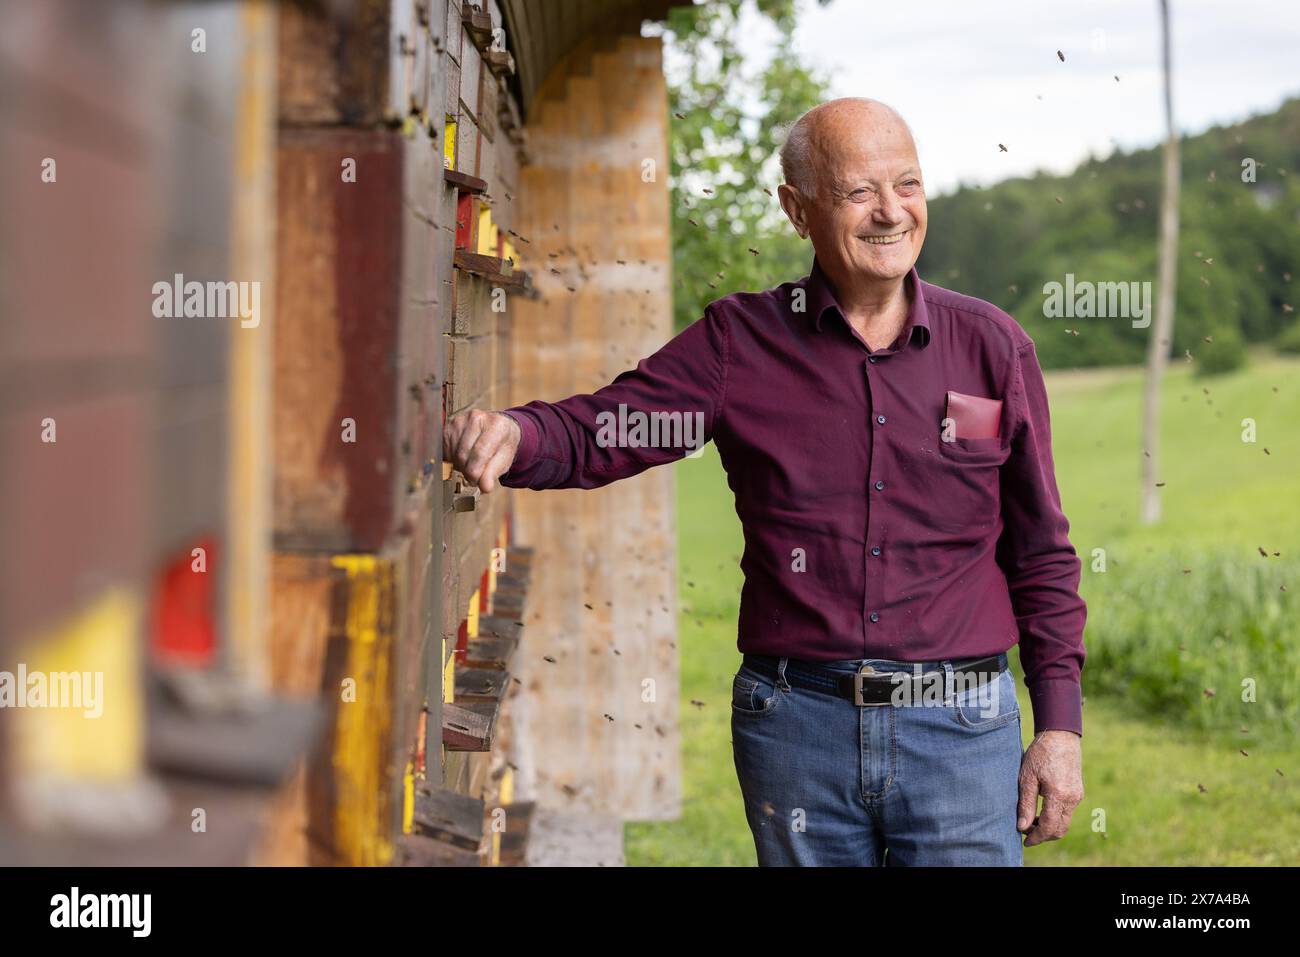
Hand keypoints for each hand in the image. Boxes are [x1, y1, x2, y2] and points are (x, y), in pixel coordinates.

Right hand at [443, 409, 520, 492]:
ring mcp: (460, 419)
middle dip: (467, 470)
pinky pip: (445, 449)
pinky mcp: (449, 424)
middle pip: (464, 454)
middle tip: (474, 475)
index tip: (476, 482)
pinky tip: (461, 457)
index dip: (475, 472)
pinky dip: (452, 458)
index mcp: (496, 425)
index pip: (480, 452)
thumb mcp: (504, 459)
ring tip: (470, 464)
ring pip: (453, 452)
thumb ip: (493, 473)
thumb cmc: (501, 444)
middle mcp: (477, 417)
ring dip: (459, 464)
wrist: (497, 428)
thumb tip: (484, 487)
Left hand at [1017, 729, 1082, 846]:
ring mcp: (1078, 796)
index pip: (1049, 827)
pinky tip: (1041, 811)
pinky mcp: (1078, 792)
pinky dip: (1055, 817)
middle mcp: (1072, 799)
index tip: (1025, 840)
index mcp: (1059, 795)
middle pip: (1060, 830)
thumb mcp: (1027, 777)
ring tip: (1031, 820)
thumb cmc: (1040, 754)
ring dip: (1049, 827)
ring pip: (1065, 822)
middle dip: (1044, 835)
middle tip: (1026, 832)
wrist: (1060, 736)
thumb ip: (1026, 804)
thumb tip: (1022, 827)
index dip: (1036, 837)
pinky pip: (1067, 812)